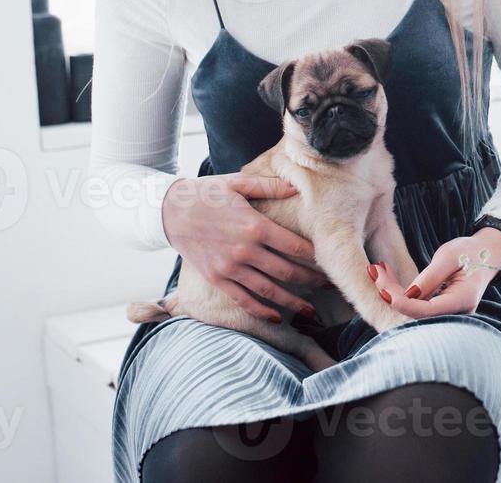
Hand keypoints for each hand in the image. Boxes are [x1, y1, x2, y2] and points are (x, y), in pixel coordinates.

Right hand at [161, 173, 331, 324]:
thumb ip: (269, 186)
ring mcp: (229, 268)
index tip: (331, 262)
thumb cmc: (207, 193)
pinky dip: (262, 311)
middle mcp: (244, 250)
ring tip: (312, 312)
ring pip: (268, 291)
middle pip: (286, 271)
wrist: (169, 211)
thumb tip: (297, 186)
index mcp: (254, 226)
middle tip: (331, 287)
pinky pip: (243, 300)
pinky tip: (278, 317)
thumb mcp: (238, 183)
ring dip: (293, 302)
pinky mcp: (217, 279)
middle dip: (312, 281)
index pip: (294, 245)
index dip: (316, 256)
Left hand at [367, 229, 500, 318]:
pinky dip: (400, 293)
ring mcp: (448, 314)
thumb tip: (408, 295)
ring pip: (414, 311)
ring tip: (377, 270)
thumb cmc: (470, 251)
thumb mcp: (449, 256)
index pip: (427, 310)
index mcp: (463, 300)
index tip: (383, 291)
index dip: (403, 303)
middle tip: (374, 270)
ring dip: (392, 292)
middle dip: (391, 294)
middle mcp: (456, 313)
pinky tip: (386, 278)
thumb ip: (430, 277)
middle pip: (417, 313)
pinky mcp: (439, 309)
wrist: (487, 253)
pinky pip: (416, 306)